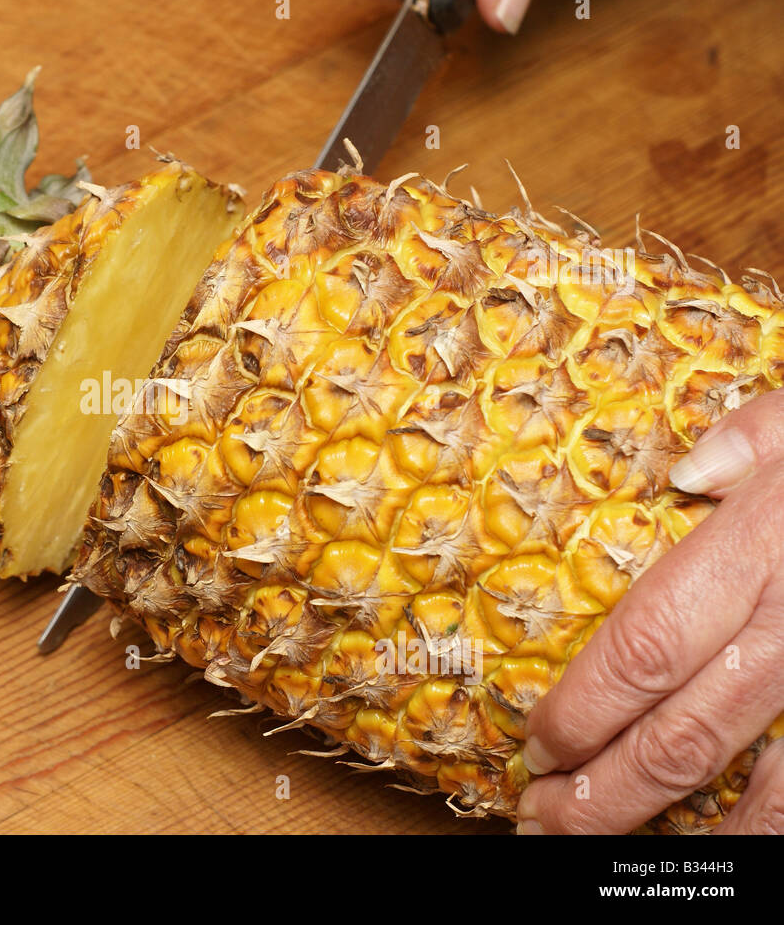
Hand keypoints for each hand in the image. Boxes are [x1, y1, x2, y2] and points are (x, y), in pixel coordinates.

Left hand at [517, 387, 783, 832]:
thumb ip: (748, 441)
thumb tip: (688, 476)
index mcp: (758, 556)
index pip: (646, 648)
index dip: (584, 709)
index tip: (534, 743)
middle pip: (684, 737)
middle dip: (601, 792)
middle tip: (538, 818)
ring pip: (761, 794)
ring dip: (672, 833)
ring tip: (598, 853)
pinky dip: (763, 831)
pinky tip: (720, 851)